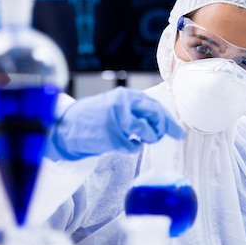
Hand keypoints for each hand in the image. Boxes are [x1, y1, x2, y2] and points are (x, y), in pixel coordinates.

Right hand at [52, 87, 185, 159]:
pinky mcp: (112, 136)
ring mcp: (118, 120)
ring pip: (148, 133)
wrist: (66, 126)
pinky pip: (134, 147)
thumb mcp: (115, 105)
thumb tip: (162, 121)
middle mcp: (124, 104)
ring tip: (137, 139)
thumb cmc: (93, 117)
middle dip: (161, 130)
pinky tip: (122, 143)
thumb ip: (135, 109)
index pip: (156, 107)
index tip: (179, 133)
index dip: (170, 121)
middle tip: (156, 137)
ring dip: (147, 139)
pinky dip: (132, 148)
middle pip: (156, 117)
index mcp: (126, 95)